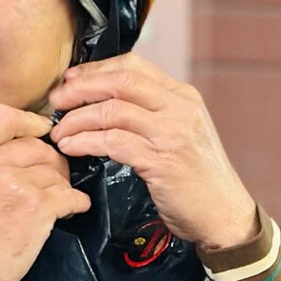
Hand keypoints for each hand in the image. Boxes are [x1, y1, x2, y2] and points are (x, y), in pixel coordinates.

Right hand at [0, 106, 89, 280]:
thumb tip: (11, 152)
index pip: (2, 116)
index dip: (28, 121)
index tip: (41, 132)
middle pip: (36, 146)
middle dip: (50, 160)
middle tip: (53, 177)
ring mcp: (15, 184)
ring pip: (54, 171)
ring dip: (61, 185)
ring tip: (58, 200)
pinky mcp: (36, 208)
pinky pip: (68, 195)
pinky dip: (75, 202)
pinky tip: (73, 208)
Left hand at [48, 54, 257, 251]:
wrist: (224, 214)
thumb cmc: (198, 178)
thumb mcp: (182, 132)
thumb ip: (154, 112)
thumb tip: (108, 100)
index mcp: (183, 96)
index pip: (133, 66)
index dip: (95, 69)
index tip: (70, 81)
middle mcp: (180, 108)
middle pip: (120, 82)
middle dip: (81, 89)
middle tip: (56, 101)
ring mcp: (172, 134)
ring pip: (113, 111)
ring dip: (77, 120)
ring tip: (58, 132)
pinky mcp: (162, 162)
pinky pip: (114, 142)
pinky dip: (86, 142)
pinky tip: (71, 148)